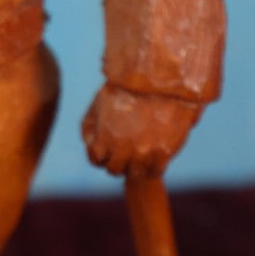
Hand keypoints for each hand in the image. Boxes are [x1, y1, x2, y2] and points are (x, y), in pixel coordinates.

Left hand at [81, 83, 202, 178]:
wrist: (157, 80)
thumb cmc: (125, 89)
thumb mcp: (98, 104)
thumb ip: (90, 126)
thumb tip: (90, 145)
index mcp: (104, 137)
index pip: (96, 161)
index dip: (99, 155)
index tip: (106, 149)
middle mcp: (123, 150)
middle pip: (115, 170)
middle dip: (116, 161)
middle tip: (123, 151)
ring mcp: (144, 153)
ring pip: (135, 175)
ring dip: (134, 167)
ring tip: (138, 154)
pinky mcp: (164, 153)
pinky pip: (154, 172)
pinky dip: (151, 168)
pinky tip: (151, 157)